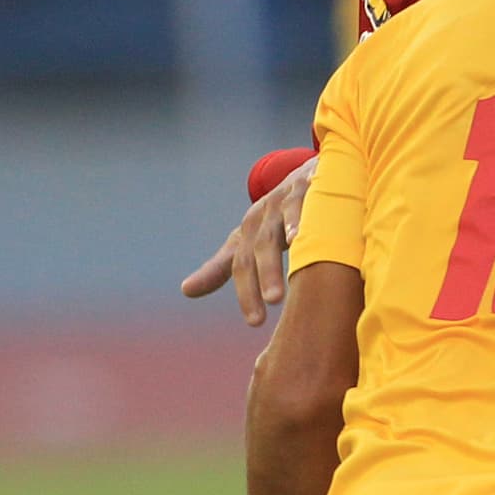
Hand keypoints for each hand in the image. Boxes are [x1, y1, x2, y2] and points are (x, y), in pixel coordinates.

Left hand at [180, 156, 318, 326]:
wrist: (310, 171)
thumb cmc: (277, 214)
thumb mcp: (250, 239)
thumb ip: (221, 266)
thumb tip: (184, 291)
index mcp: (249, 233)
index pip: (241, 266)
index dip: (245, 294)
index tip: (254, 323)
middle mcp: (263, 217)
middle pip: (255, 252)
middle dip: (257, 283)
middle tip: (260, 317)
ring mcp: (282, 202)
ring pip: (272, 235)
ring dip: (272, 265)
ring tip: (276, 296)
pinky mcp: (306, 187)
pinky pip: (299, 205)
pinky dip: (298, 221)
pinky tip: (300, 239)